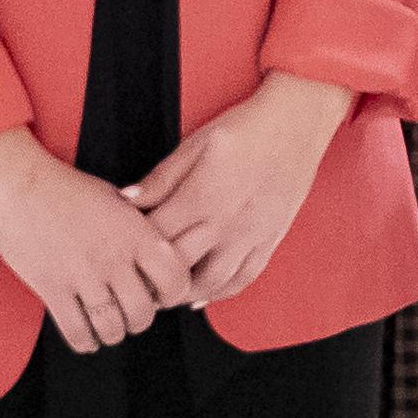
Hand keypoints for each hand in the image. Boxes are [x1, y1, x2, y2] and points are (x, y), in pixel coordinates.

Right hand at [0, 128, 197, 354]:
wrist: (17, 180)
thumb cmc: (66, 188)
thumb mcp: (115, 200)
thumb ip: (138, 230)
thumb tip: (158, 256)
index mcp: (135, 232)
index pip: (175, 279)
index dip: (172, 294)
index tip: (161, 295)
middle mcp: (113, 255)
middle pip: (143, 312)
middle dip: (138, 321)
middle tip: (129, 316)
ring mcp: (82, 273)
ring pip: (112, 327)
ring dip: (112, 334)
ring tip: (107, 328)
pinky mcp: (51, 286)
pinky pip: (77, 331)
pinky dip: (85, 341)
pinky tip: (86, 337)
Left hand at [126, 74, 350, 305]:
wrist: (298, 122)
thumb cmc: (246, 127)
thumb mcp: (196, 143)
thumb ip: (162, 177)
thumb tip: (126, 200)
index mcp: (202, 197)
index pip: (156, 236)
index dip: (133, 246)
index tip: (119, 249)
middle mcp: (226, 223)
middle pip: (179, 266)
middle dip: (151, 277)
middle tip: (131, 280)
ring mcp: (251, 235)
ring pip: (212, 282)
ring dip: (183, 294)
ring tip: (162, 293)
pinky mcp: (270, 239)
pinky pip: (245, 277)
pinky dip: (221, 293)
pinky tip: (203, 295)